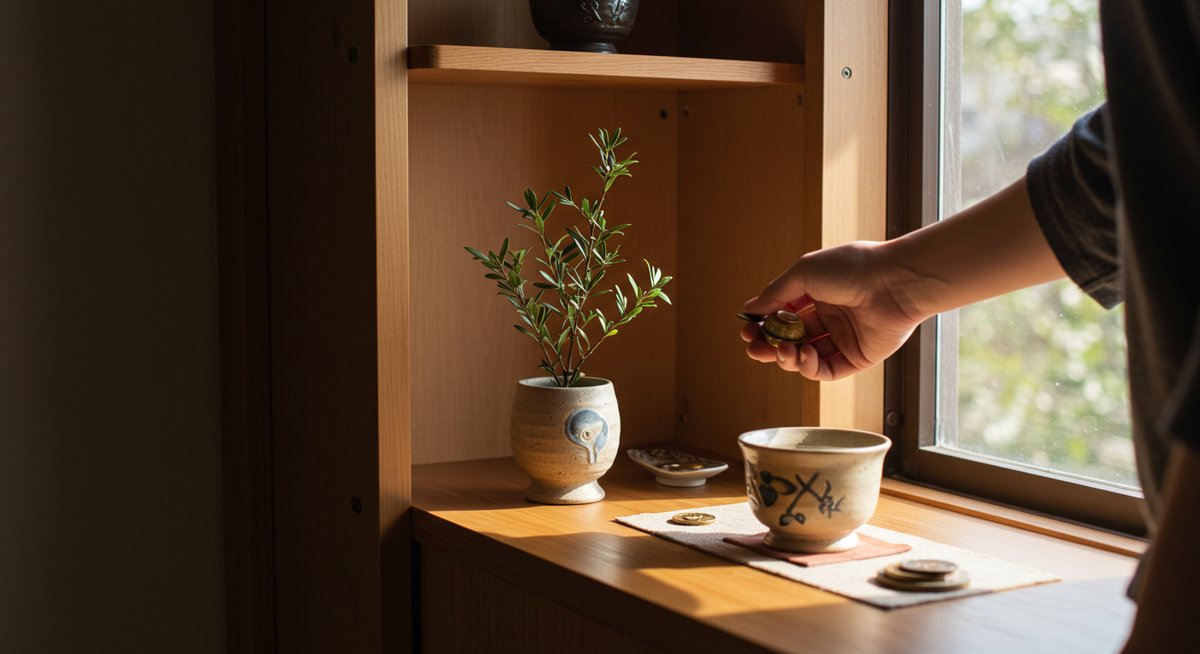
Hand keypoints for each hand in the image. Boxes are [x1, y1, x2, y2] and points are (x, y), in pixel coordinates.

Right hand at [741, 241, 927, 380]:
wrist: (894, 282)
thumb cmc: (852, 268)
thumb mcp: (804, 272)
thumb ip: (775, 293)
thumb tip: (750, 309)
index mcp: (817, 293)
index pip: (782, 314)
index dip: (763, 324)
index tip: (748, 330)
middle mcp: (830, 316)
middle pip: (791, 339)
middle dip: (770, 346)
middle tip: (755, 349)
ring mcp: (843, 338)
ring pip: (805, 357)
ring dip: (788, 357)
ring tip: (783, 351)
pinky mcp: (857, 358)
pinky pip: (827, 370)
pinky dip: (809, 367)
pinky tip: (803, 355)